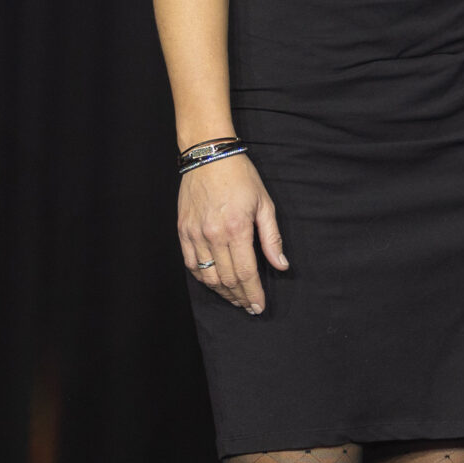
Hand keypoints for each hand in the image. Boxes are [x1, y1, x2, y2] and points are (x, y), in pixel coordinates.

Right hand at [178, 154, 287, 313]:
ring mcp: (195, 235)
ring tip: (235, 299)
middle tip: (249, 306)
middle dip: (240, 297)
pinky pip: (191, 265)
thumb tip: (281, 265)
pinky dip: (203, 279)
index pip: (245, 272)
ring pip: (207, 277)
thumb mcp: (265, 203)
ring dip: (222, 292)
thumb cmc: (241, 177)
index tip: (259, 306)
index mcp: (237, 229)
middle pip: (227, 279)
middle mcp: (213, 235)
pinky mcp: (182, 232)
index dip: (253, 293)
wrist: (209, 156)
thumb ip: (272, 238)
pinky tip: (214, 284)